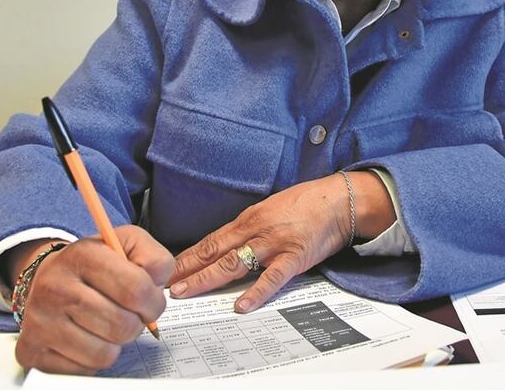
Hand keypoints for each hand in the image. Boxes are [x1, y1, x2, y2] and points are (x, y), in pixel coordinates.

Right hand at [11, 226, 174, 374]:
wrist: (47, 279)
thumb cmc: (93, 265)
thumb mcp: (127, 244)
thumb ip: (154, 258)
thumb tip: (158, 283)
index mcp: (82, 255)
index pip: (135, 289)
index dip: (153, 302)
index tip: (150, 302)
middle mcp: (55, 286)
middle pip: (122, 326)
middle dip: (136, 324)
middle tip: (130, 314)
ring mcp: (40, 321)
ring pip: (104, 354)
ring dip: (116, 343)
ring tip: (108, 325)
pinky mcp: (32, 350)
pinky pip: (83, 369)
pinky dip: (93, 358)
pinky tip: (87, 337)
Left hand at [168, 171, 395, 312]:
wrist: (338, 200)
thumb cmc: (306, 204)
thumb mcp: (269, 210)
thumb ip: (248, 230)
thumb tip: (225, 248)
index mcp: (249, 219)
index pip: (210, 241)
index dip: (187, 256)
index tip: (168, 269)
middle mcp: (256, 230)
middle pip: (215, 252)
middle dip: (188, 269)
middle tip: (165, 284)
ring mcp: (274, 244)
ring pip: (234, 263)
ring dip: (207, 278)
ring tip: (187, 292)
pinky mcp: (295, 257)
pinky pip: (272, 277)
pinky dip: (256, 292)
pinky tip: (241, 305)